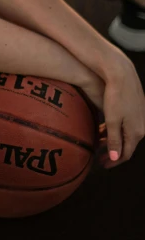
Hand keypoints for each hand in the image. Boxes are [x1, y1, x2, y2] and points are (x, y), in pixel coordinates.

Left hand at [78, 53, 144, 168]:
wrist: (122, 74)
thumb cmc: (116, 96)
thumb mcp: (112, 120)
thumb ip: (114, 139)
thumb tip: (115, 158)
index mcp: (136, 132)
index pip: (126, 153)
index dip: (113, 161)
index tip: (102, 165)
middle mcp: (141, 126)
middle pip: (126, 145)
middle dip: (113, 152)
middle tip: (99, 157)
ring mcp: (139, 117)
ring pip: (125, 134)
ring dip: (113, 140)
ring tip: (99, 143)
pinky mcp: (135, 108)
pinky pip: (125, 125)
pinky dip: (115, 130)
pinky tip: (104, 129)